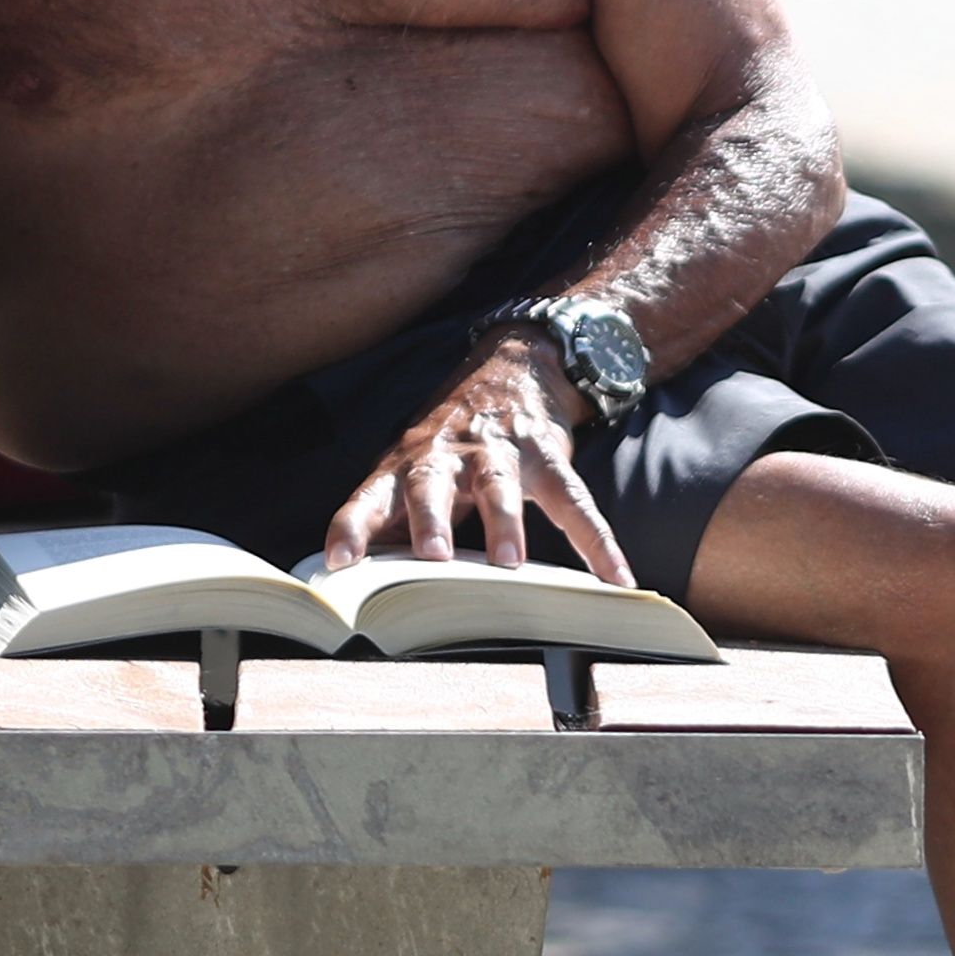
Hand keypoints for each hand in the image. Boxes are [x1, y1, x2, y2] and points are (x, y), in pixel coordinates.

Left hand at [320, 333, 635, 582]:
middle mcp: (446, 457)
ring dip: (503, 523)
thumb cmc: (450, 445)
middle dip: (430, 520)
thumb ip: (392, 522)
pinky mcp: (547, 456)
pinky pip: (574, 501)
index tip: (338, 561)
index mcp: (405, 467)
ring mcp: (498, 453)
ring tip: (509, 563)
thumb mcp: (412, 473)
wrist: (511, 370)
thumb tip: (359, 585)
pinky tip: (616, 576)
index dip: (352, 528)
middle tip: (431, 556)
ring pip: (498, 486)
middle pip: (431, 486)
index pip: (370, 499)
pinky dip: (597, 541)